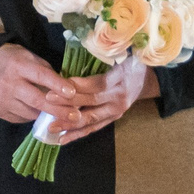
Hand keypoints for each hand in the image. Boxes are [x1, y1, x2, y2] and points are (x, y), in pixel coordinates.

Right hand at [0, 45, 81, 125]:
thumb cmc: (16, 60)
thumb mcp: (31, 58)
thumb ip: (47, 73)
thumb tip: (67, 91)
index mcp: (17, 65)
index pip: (40, 76)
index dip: (57, 85)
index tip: (73, 93)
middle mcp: (7, 83)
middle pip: (36, 99)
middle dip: (58, 109)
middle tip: (75, 116)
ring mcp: (1, 99)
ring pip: (30, 112)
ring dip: (49, 116)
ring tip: (64, 118)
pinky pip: (22, 118)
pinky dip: (35, 117)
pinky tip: (43, 116)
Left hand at [43, 56, 158, 143]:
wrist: (145, 79)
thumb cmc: (129, 62)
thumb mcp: (121, 54)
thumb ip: (103, 57)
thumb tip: (78, 55)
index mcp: (121, 78)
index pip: (97, 84)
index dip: (78, 86)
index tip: (58, 85)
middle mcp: (119, 97)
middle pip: (91, 102)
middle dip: (68, 103)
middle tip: (47, 101)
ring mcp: (117, 111)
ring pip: (91, 119)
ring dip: (70, 124)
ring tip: (51, 126)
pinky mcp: (113, 120)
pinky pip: (94, 128)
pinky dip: (78, 134)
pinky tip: (62, 139)